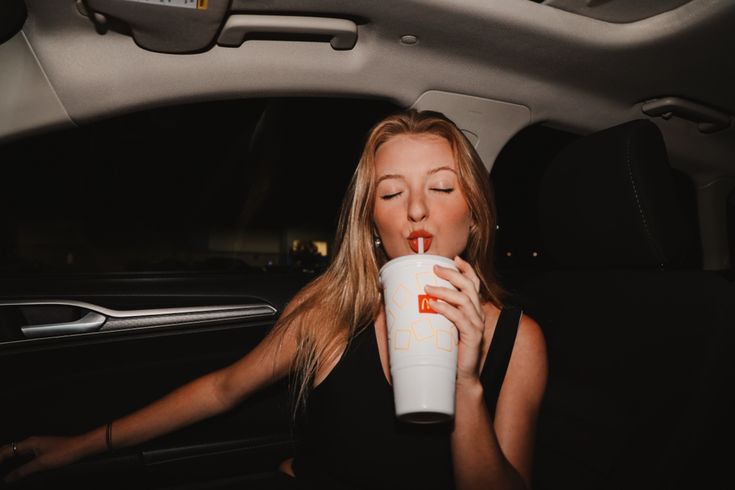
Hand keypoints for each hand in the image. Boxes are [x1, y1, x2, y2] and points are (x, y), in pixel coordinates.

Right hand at [1, 436, 79, 483]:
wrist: (82, 447)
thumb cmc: (64, 452)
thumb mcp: (41, 463)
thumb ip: (23, 471)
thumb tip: (7, 479)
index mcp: (29, 443)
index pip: (6, 450)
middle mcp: (32, 443)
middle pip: (11, 450)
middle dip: (1, 459)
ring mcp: (38, 446)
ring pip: (18, 454)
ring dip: (9, 461)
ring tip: (3, 472)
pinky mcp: (44, 451)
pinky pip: (26, 456)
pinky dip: (19, 463)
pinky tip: (19, 471)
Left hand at [424, 256, 486, 386]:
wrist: (459, 378)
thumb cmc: (447, 353)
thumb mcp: (438, 329)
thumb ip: (428, 315)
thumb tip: (400, 304)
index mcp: (472, 309)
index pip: (473, 284)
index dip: (466, 269)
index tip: (454, 259)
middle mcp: (477, 314)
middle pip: (469, 287)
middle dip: (452, 274)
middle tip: (435, 268)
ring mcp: (476, 325)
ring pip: (464, 300)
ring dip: (444, 291)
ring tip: (427, 288)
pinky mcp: (473, 337)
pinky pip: (460, 318)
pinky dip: (446, 309)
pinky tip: (433, 305)